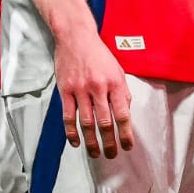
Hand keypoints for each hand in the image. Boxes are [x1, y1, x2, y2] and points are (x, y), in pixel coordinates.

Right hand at [54, 28, 134, 158]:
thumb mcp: (118, 70)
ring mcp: (80, 89)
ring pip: (86, 122)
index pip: (122, 114)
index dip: (125, 133)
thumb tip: (125, 113)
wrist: (76, 37)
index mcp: (115, 83)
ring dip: (91, 141)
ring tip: (95, 154)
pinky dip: (72, 132)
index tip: (127, 146)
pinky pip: (68, 116)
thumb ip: (122, 92)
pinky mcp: (65, 90)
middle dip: (109, 142)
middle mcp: (98, 87)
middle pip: (105, 122)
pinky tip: (76, 142)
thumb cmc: (99, 55)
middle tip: (111, 155)